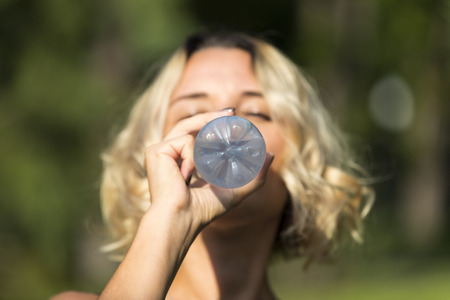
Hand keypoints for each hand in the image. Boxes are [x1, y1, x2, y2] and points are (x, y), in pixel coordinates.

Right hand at [144, 110, 273, 226]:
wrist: (181, 220)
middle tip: (233, 113)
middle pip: (191, 124)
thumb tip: (270, 155)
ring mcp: (160, 151)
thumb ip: (254, 176)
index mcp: (182, 160)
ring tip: (220, 144)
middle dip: (212, 117)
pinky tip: (189, 176)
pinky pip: (185, 141)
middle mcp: (169, 153)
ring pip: (189, 128)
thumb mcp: (234, 190)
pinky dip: (194, 156)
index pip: (197, 133)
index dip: (212, 122)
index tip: (231, 114)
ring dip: (207, 137)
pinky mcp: (156, 151)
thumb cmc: (204, 210)